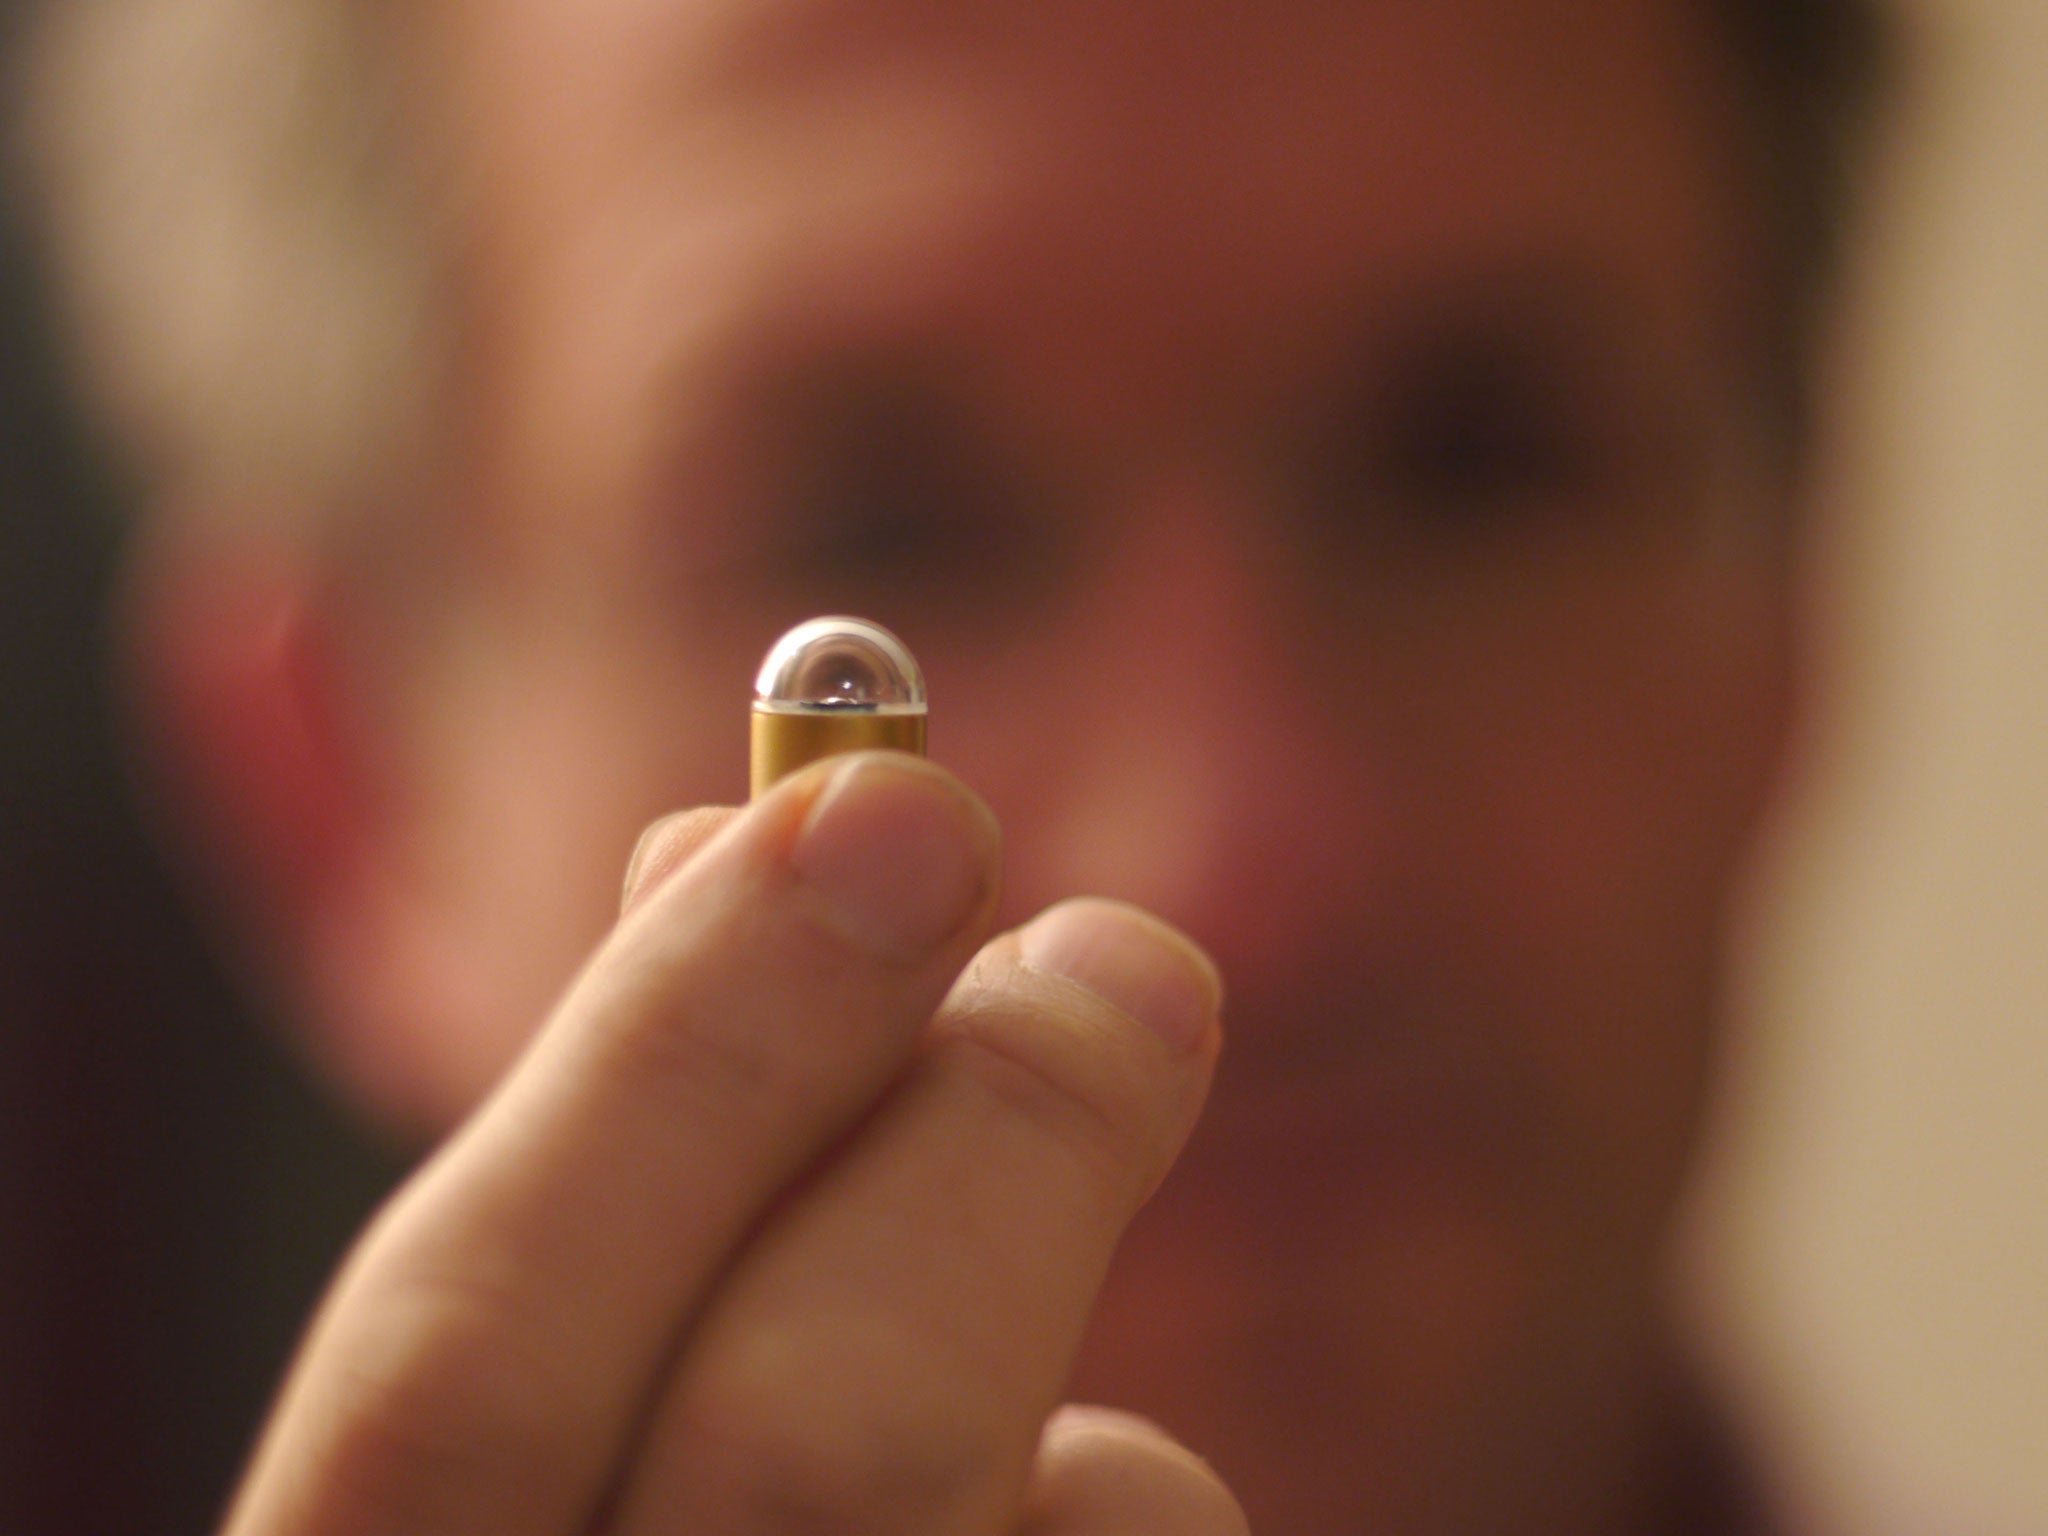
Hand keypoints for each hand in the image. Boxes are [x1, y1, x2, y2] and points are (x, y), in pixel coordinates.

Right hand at [219, 752, 1239, 1535]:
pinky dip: (1134, 1532)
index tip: (885, 806)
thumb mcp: (556, 1411)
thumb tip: (725, 840)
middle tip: (1124, 957)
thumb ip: (619, 1178)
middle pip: (812, 1455)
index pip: (455, 1366)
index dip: (679, 1055)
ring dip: (1084, 1417)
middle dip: (988, 1142)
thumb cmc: (612, 1522)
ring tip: (1030, 1424)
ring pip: (1063, 1531)